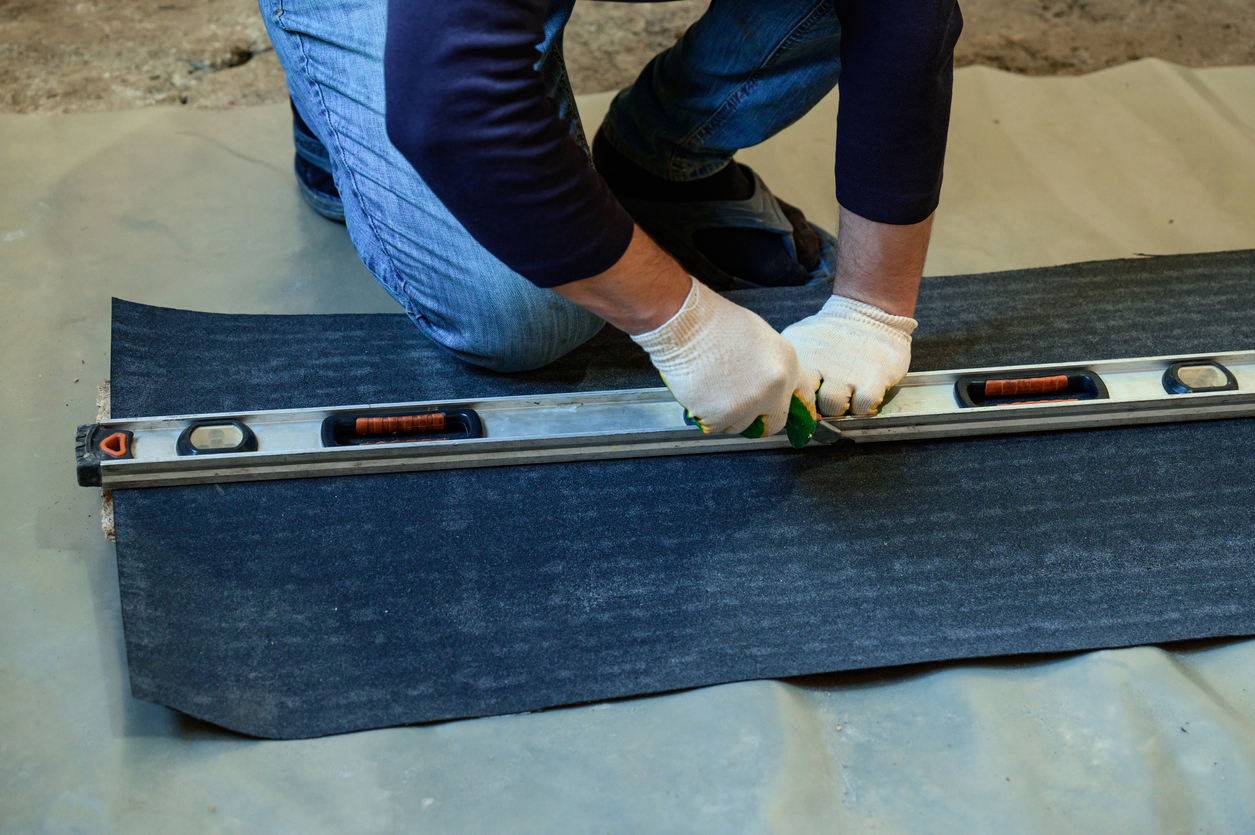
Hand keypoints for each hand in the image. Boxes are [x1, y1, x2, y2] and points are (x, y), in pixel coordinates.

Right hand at [632, 276, 818, 446]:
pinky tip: (701, 394)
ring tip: (714, 391)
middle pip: (776, 421)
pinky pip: (717, 427)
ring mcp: (749, 403)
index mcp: (787, 364)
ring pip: (743, 426)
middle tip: (743, 409)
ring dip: (729, 416)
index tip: (792, 422)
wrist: (686, 324)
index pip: (805, 398)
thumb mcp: (760, 338)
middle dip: (760, 419)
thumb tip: (771, 386)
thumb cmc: (716, 323)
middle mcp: (774, 388)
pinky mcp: (722, 415)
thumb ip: (771, 366)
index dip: (796, 411)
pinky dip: (707, 416)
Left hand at [781, 295, 916, 416]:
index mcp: (799, 353)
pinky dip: (862, 406)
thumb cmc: (833, 333)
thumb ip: (795, 365)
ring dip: (838, 406)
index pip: (787, 389)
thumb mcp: (803, 339)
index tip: (805, 394)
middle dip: (815, 403)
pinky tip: (863, 392)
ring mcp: (846, 373)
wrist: (870, 310)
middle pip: (808, 401)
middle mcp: (820, 363)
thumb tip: (790, 399)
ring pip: (832, 408)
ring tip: (845, 393)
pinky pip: (860, 409)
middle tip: (826, 393)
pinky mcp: (872, 381)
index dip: (796, 397)